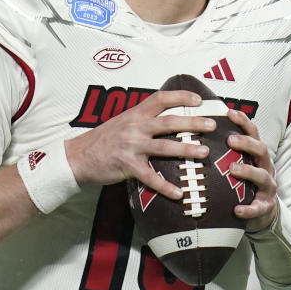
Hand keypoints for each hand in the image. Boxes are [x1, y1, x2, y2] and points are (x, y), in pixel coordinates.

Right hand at [65, 90, 216, 198]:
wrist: (78, 156)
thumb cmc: (103, 139)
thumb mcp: (123, 122)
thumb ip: (143, 119)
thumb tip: (168, 120)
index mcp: (135, 114)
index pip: (161, 99)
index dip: (181, 96)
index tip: (199, 100)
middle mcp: (134, 127)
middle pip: (169, 122)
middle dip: (193, 123)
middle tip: (212, 125)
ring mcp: (131, 147)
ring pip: (164, 147)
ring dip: (186, 150)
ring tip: (204, 153)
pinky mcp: (127, 167)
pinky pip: (150, 177)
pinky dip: (165, 186)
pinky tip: (179, 193)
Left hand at [226, 108, 278, 231]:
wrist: (262, 211)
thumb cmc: (244, 182)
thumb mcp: (238, 163)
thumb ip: (224, 151)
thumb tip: (196, 132)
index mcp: (256, 155)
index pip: (253, 133)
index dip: (243, 122)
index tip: (229, 113)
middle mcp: (265, 167)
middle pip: (262, 150)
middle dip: (247, 143)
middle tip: (230, 140)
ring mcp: (267, 187)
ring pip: (262, 176)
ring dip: (248, 171)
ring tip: (233, 169)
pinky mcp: (266, 206)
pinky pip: (259, 208)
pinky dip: (249, 209)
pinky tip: (237, 210)